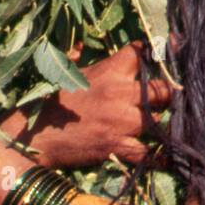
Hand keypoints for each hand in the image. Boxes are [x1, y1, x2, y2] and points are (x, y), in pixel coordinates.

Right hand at [26, 40, 172, 168]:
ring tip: (164, 127)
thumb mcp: (65, 73)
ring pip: (159, 120)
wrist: (33, 135)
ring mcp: (121, 121)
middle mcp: (120, 93)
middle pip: (162, 89)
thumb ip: (78, 59)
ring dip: (161, 124)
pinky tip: (165, 157)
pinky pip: (148, 153)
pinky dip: (157, 157)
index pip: (142, 53)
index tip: (170, 51)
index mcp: (109, 71)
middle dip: (167, 95)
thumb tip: (81, 47)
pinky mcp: (117, 146)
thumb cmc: (49, 101)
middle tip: (169, 100)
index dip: (157, 53)